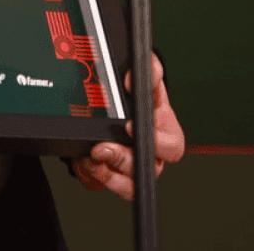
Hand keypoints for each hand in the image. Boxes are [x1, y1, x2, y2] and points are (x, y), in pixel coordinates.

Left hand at [73, 52, 183, 200]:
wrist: (116, 109)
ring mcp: (132, 171)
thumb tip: (144, 68)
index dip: (154, 142)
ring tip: (89, 156)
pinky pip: (102, 184)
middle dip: (122, 159)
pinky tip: (81, 159)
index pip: (171, 147)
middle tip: (101, 147)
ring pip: (127, 186)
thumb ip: (150, 71)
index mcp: (166, 134)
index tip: (129, 126)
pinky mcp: (111, 178)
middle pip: (146, 169)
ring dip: (106, 173)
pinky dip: (89, 173)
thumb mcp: (146, 82)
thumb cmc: (139, 98)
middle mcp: (153, 157)